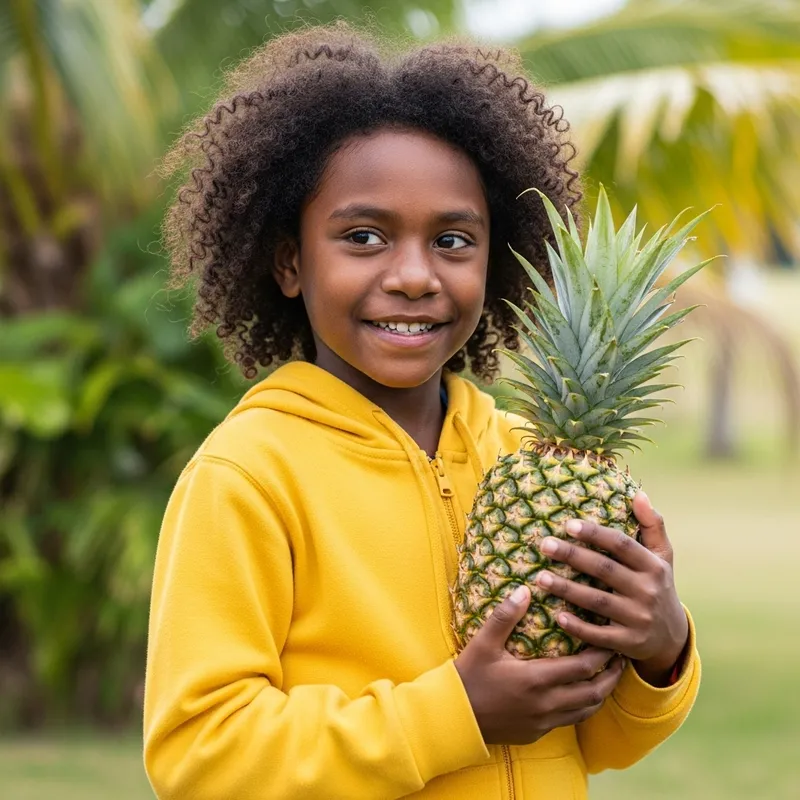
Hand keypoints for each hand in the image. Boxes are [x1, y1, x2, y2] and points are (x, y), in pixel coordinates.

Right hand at [454, 586, 625, 744]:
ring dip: (600, 693)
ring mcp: (543, 722)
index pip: (582, 667)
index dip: (601, 654)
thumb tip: (525, 590)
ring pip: (585, 710)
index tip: (611, 638)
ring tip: (607, 676)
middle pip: (593, 692)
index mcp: (536, 680)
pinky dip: (582, 707)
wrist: (453, 719)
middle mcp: (546, 704)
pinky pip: (570, 721)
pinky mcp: (537, 733)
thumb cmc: (468, 678)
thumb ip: (505, 616)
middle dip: (610, 675)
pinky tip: (580, 695)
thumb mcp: (483, 643)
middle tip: (619, 658)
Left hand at [534, 491, 688, 686]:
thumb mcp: (663, 556)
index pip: (622, 545)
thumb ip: (652, 525)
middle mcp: (648, 591)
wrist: (672, 637)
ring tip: (539, 577)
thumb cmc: (658, 586)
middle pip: (604, 570)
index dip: (596, 534)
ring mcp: (639, 618)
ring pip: (597, 601)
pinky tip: (557, 616)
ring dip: (566, 589)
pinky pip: (600, 634)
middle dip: (572, 556)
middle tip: (544, 545)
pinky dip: (578, 627)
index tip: (568, 524)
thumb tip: (639, 494)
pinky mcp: (629, 643)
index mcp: (653, 566)